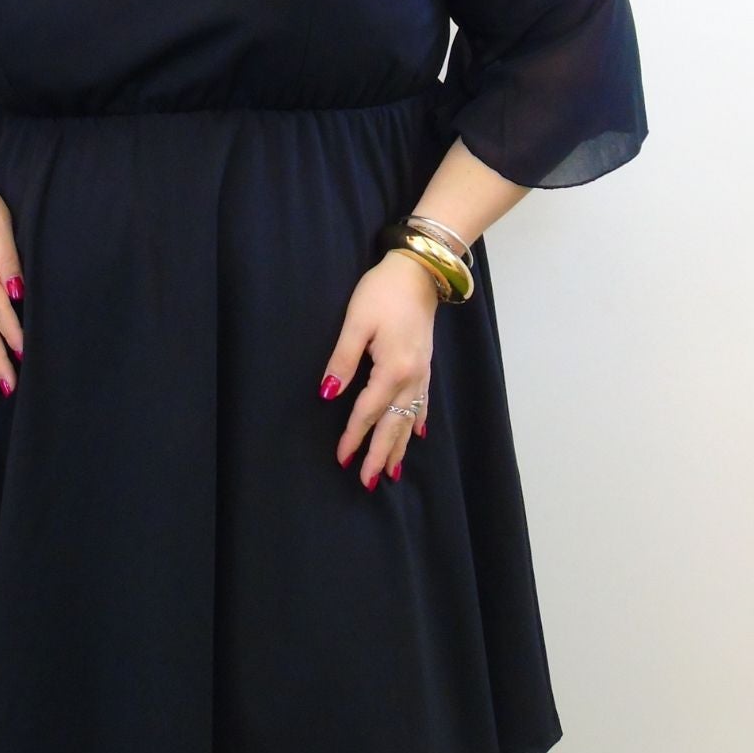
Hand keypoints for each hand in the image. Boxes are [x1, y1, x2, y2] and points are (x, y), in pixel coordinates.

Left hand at [320, 250, 437, 487]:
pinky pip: (423, 403)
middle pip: (393, 424)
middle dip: (380, 454)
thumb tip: (328, 395)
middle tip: (367, 482)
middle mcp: (412, 377)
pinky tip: (417, 434)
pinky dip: (417, 422)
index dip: (353, 435)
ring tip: (392, 471)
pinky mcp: (425, 364)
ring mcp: (422, 372)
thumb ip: (342, 361)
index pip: (368, 411)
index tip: (341, 458)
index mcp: (393, 369)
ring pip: (409, 418)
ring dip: (399, 445)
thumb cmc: (382, 292)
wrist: (419, 271)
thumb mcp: (355, 323)